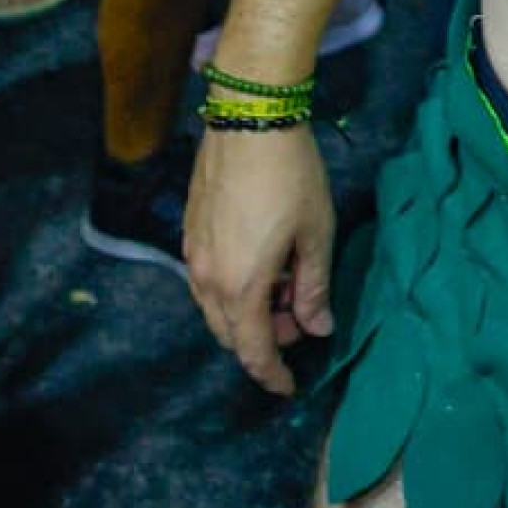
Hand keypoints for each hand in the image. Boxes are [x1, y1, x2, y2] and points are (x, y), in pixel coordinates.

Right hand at [184, 122, 337, 397]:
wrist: (249, 120)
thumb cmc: (291, 176)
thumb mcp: (315, 233)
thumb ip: (314, 287)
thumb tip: (318, 328)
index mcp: (241, 288)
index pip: (253, 352)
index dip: (272, 375)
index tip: (289, 387)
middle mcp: (207, 280)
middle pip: (231, 333)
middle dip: (264, 338)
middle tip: (300, 316)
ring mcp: (193, 255)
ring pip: (215, 308)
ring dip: (248, 312)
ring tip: (286, 284)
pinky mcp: (189, 231)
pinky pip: (207, 281)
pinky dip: (233, 288)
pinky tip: (261, 261)